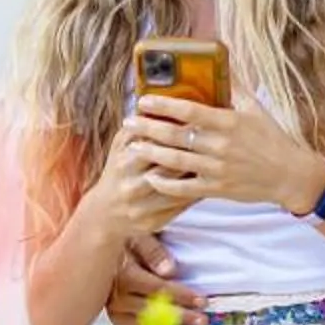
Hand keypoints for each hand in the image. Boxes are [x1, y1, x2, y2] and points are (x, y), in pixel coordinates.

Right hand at [95, 112, 210, 236]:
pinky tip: (212, 181)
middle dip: (193, 153)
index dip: (180, 132)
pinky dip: (197, 193)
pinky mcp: (154, 222)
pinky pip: (181, 206)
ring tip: (219, 161)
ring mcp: (142, 206)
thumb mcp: (121, 146)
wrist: (105, 213)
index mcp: (125, 160)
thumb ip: (138, 126)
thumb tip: (158, 102)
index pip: (157, 142)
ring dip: (200, 175)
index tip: (199, 122)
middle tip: (216, 140)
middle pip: (170, 166)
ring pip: (179, 188)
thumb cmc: (119, 170)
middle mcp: (132, 185)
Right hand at [107, 233, 204, 324]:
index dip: (181, 295)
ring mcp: (115, 313)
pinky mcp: (116, 322)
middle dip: (180, 317)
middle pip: (152, 311)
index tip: (202, 301)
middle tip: (202, 322)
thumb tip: (170, 270)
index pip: (157, 288)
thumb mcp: (138, 236)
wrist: (98, 251)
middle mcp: (117, 297)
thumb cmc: (123, 241)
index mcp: (124, 275)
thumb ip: (153, 251)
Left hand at [132, 95, 322, 213]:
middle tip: (128, 122)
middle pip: (175, 135)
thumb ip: (236, 87)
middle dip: (147, 128)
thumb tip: (223, 63)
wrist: (290, 175)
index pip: (189, 109)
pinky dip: (165, 184)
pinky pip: (184, 188)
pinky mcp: (217, 189)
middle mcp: (220, 145)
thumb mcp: (256, 108)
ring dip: (150, 153)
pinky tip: (151, 178)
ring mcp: (217, 169)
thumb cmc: (272, 138)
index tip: (144, 100)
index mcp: (229, 121)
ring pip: (175, 161)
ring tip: (132, 147)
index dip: (163, 104)